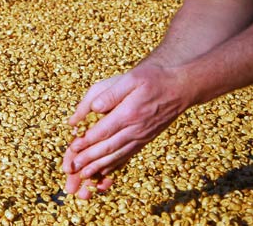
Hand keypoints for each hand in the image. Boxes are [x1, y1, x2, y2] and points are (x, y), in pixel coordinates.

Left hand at [62, 64, 191, 197]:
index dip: (86, 141)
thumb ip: (109, 93)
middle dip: (89, 158)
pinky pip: (128, 154)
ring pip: (118, 154)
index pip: (103, 131)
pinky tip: (105, 170)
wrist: (180, 85)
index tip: (72, 147)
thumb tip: (93, 108)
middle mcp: (136, 129)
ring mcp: (142, 136)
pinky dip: (115, 164)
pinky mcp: (146, 138)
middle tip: (73, 167)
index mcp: (129, 113)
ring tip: (85, 174)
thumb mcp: (129, 78)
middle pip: (109, 147)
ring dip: (100, 165)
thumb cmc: (153, 78)